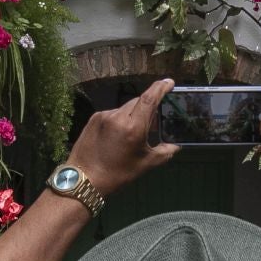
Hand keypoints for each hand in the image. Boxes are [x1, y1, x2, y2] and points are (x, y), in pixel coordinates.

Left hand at [68, 78, 178, 194]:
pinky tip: (119, 134)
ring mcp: (104, 116)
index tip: (169, 81)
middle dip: (148, 106)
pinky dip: (121, 119)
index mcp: (133, 127)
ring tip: (135, 131)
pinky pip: (113, 113)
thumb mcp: (145, 164)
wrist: (84, 179)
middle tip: (154, 119)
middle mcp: (118, 116)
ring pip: (125, 108)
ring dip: (134, 114)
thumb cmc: (117, 174)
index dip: (160, 87)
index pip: (149, 99)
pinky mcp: (94, 118)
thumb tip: (175, 147)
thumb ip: (164, 152)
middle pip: (138, 102)